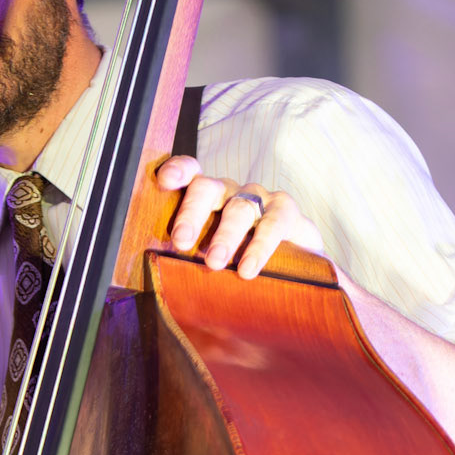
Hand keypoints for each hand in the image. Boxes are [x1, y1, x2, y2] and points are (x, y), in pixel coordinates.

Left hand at [156, 155, 327, 275]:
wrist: (295, 266)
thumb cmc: (238, 260)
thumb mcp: (210, 256)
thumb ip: (189, 259)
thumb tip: (159, 283)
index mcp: (206, 197)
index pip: (189, 173)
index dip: (177, 171)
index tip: (165, 181)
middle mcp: (229, 192)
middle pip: (207, 189)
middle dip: (191, 214)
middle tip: (181, 242)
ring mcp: (259, 198)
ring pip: (240, 208)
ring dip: (225, 235)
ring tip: (214, 262)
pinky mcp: (286, 211)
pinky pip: (274, 223)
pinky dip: (260, 247)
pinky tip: (247, 268)